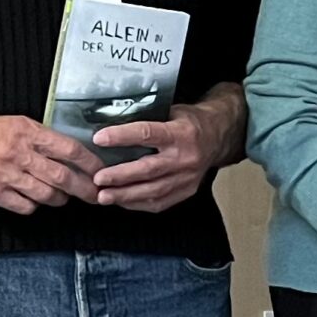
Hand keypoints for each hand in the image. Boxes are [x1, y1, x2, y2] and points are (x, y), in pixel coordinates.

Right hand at [0, 112, 100, 213]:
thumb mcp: (15, 124)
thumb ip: (41, 138)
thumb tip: (73, 154)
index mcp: (26, 132)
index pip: (69, 149)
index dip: (90, 164)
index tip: (100, 172)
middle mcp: (16, 153)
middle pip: (62, 176)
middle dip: (84, 189)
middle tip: (95, 195)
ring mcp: (3, 174)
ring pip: (46, 194)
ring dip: (59, 198)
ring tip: (62, 196)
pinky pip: (25, 206)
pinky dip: (34, 205)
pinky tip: (33, 198)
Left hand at [92, 97, 236, 213]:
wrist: (218, 138)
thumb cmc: (188, 123)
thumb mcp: (171, 112)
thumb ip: (146, 120)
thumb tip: (110, 122)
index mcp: (180, 133)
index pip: (148, 134)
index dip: (122, 137)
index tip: (99, 139)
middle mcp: (185, 157)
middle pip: (149, 169)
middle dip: (121, 176)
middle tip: (98, 178)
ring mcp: (188, 177)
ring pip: (153, 191)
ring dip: (125, 195)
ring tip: (103, 196)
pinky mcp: (187, 191)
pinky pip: (160, 202)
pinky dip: (137, 203)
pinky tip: (121, 201)